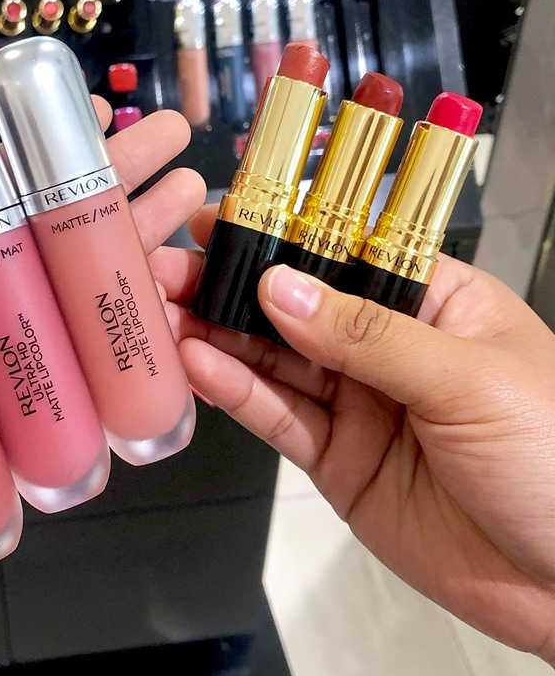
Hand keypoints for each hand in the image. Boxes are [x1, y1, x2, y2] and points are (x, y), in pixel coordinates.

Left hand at [0, 106, 204, 675]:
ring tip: (190, 203)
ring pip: (66, 303)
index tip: (77, 111)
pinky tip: (172, 312)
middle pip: (34, 238)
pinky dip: (124, 352)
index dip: (26, 152)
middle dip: (109, 185)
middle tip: (171, 143)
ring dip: (134, 252)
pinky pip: (66, 391)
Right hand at [154, 204, 554, 661]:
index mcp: (431, 302)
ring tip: (160, 312)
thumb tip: (279, 287)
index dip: (279, 232)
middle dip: (229, 284)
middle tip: (164, 268)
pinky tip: (195, 364)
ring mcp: (357, 403)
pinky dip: (234, 392)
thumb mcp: (467, 380)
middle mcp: (385, 345)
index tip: (215, 216)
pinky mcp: (335, 459)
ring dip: (216, 334)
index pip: (343, 251)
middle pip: (294, 304)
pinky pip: (277, 417)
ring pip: (273, 359)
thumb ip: (367, 334)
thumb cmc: (554, 458)